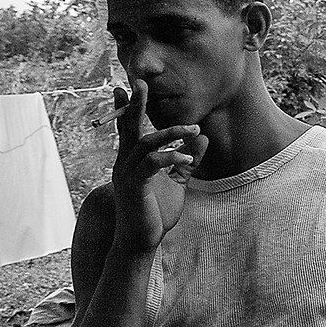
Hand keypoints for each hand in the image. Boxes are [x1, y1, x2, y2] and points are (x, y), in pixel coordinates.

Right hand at [109, 83, 203, 255]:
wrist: (140, 242)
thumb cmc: (156, 212)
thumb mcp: (177, 181)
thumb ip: (187, 160)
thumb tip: (201, 137)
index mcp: (131, 161)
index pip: (128, 129)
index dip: (127, 108)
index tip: (125, 87)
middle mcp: (124, 164)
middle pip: (129, 128)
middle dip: (135, 105)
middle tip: (141, 83)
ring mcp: (126, 175)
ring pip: (145, 143)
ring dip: (171, 133)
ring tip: (194, 129)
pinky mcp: (134, 187)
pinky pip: (150, 164)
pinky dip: (170, 157)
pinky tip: (186, 158)